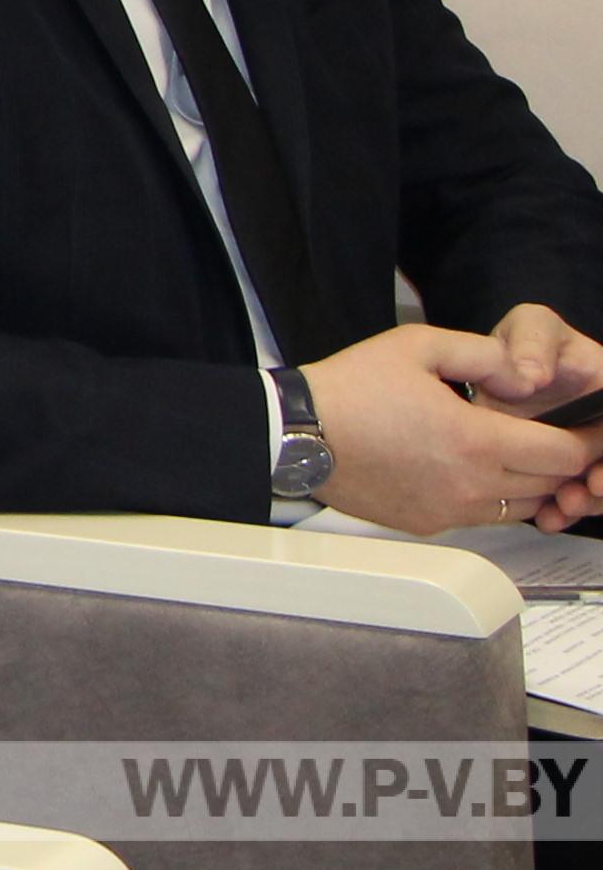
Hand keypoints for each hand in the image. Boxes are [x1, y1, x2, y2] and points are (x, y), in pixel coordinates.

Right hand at [302, 323, 602, 532]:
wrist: (295, 433)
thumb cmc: (350, 388)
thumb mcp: (418, 345)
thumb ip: (484, 354)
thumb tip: (525, 376)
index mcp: (475, 440)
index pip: (562, 454)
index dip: (584, 440)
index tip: (587, 428)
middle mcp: (471, 485)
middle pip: (549, 484)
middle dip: (560, 461)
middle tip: (556, 437)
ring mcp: (451, 511)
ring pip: (523, 507)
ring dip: (530, 483)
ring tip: (517, 453)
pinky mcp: (430, 524)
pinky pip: (484, 517)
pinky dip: (493, 497)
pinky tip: (472, 469)